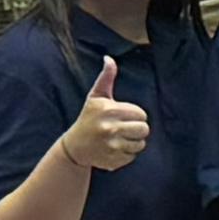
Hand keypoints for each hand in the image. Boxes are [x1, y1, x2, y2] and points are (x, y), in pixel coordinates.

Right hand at [60, 58, 150, 173]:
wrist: (74, 147)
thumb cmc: (88, 118)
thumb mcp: (96, 97)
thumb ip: (106, 78)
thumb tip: (109, 58)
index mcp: (109, 111)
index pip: (142, 114)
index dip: (134, 115)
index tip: (121, 116)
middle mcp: (110, 129)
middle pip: (144, 129)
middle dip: (136, 129)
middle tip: (122, 128)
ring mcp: (111, 146)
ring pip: (140, 144)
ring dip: (132, 142)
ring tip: (117, 139)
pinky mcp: (113, 161)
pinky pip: (132, 156)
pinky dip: (126, 154)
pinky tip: (113, 149)